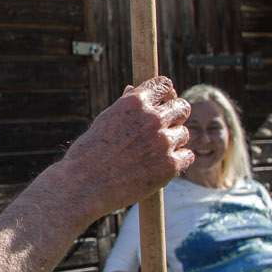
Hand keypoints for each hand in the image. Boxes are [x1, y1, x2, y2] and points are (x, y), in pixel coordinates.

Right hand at [58, 79, 194, 218]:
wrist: (83, 185)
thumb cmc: (88, 153)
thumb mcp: (105, 120)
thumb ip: (125, 105)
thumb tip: (133, 89)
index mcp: (135, 102)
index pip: (164, 85)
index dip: (166, 94)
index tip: (164, 102)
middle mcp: (152, 118)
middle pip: (182, 107)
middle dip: (175, 116)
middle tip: (165, 129)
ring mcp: (163, 141)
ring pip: (184, 134)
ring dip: (174, 141)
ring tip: (154, 153)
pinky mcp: (170, 165)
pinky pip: (187, 156)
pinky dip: (178, 161)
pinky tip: (162, 166)